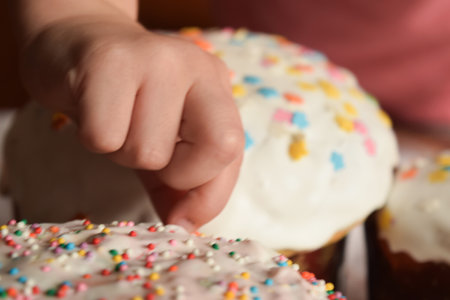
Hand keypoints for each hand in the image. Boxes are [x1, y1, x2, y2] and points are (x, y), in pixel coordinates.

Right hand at [20, 16, 243, 230]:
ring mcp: (156, 59)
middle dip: (172, 171)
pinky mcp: (108, 62)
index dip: (208, 195)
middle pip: (215, 148)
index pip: (233, 150)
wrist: (74, 44)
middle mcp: (195, 66)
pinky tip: (89, 112)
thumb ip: (181, 186)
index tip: (179, 217)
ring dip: (122, 151)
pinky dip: (93, 139)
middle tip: (142, 148)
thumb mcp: (162, 142)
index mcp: (215, 86)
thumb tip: (184, 229)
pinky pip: (105, 136)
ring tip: (112, 122)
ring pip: (149, 150)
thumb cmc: (122, 101)